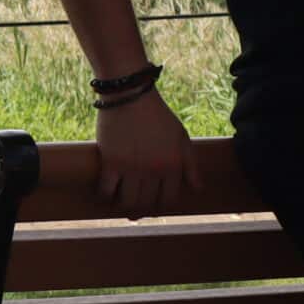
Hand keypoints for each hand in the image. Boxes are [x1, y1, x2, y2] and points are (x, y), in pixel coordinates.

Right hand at [95, 92, 201, 219]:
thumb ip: (190, 165)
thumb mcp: (181, 136)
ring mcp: (132, 167)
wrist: (131, 94)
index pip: (169, 199)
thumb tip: (198, 189)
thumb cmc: (157, 115)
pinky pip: (106, 191)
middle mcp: (154, 170)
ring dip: (124, 207)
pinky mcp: (111, 162)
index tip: (153, 205)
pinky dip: (105, 196)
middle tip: (134, 209)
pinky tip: (105, 192)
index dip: (160, 206)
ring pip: (127, 202)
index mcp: (173, 164)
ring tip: (120, 203)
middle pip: (147, 203)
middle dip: (141, 210)